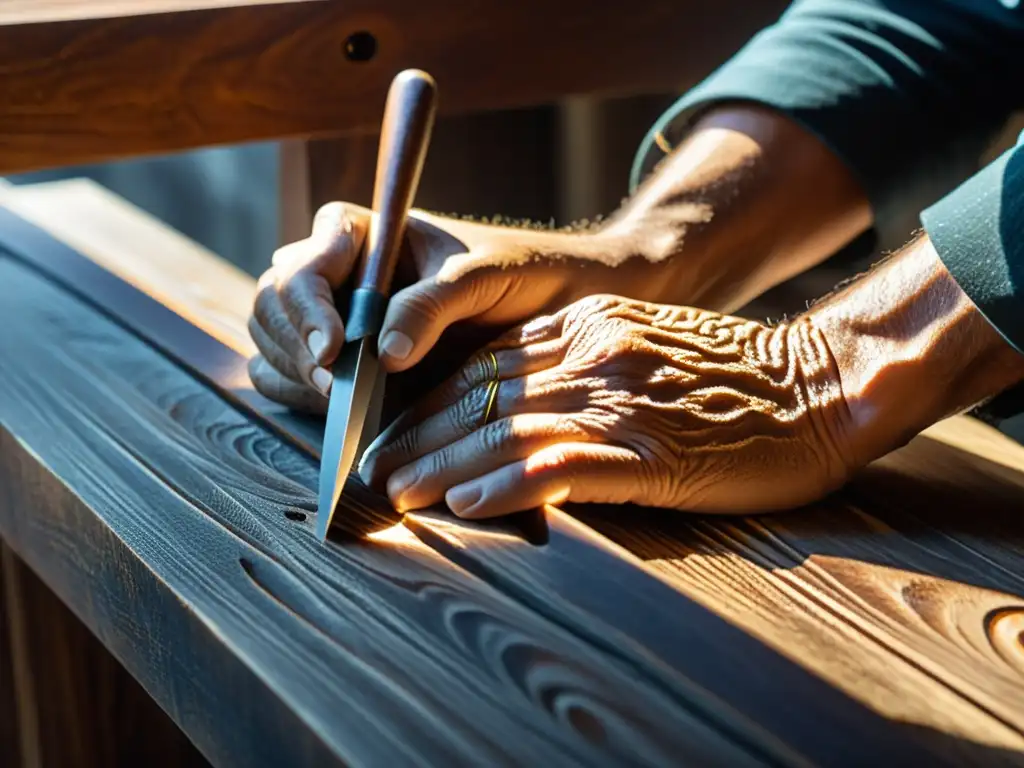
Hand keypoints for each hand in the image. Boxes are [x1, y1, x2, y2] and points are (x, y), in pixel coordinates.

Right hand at [247, 202, 653, 412]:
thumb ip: (432, 304)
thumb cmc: (523, 272)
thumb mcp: (483, 277)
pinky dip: (298, 395)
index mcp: (364, 235)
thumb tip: (380, 353)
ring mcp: (335, 318)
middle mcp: (340, 273)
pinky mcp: (343, 362)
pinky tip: (336, 411)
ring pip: (271, 341)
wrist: (556, 304)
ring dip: (294, 374)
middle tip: (336, 390)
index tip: (335, 350)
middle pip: (274, 302)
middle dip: (296, 347)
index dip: (308, 306)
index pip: (306, 262)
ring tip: (342, 405)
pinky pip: (286, 376)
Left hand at [358, 294, 858, 518]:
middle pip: (482, 395)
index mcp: (587, 325)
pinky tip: (470, 505)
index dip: (431, 403)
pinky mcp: (653, 448)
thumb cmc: (737, 379)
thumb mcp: (648, 344)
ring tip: (398, 494)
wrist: (826, 385)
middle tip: (369, 470)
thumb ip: (584, 362)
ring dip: (444, 464)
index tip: (391, 434)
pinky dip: (510, 485)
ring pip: (507, 430)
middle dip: (419, 435)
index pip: (487, 366)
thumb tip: (522, 404)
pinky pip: (563, 465)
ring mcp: (621, 399)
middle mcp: (593, 352)